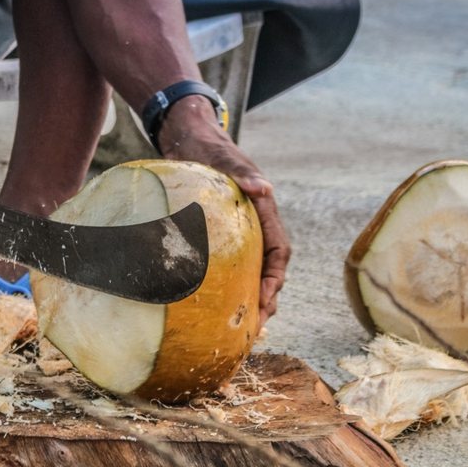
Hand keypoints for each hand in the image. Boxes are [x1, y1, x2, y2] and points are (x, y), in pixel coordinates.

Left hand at [159, 96, 290, 328]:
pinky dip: (230, 288)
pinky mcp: (220, 235)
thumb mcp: (224, 159)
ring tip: (244, 328)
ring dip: (251, 298)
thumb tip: (263, 187)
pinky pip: (230, 266)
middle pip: (269, 269)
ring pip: (252, 271)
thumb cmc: (207, 147)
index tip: (266, 300)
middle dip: (267, 299)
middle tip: (255, 327)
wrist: (188, 138)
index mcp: (262, 211)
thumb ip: (243, 172)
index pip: (279, 251)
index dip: (275, 278)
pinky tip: (217, 308)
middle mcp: (255, 225)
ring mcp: (239, 232)